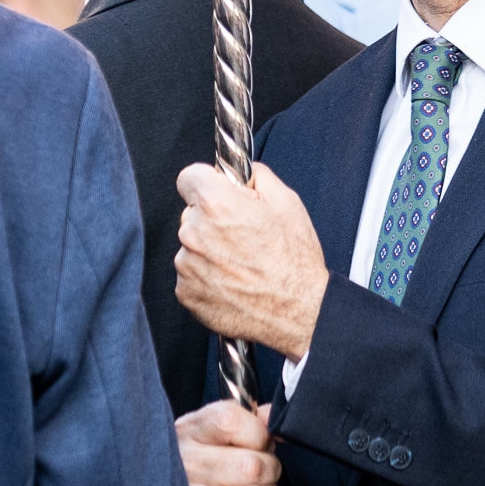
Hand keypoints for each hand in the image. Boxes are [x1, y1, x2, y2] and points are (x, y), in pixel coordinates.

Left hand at [173, 163, 331, 360]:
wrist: (298, 312)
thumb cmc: (294, 261)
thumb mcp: (286, 202)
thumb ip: (255, 177)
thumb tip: (238, 173)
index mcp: (216, 205)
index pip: (189, 177)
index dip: (207, 182)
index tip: (217, 192)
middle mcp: (194, 233)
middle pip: (192, 214)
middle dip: (212, 218)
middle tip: (242, 234)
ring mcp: (187, 265)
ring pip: (192, 245)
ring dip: (209, 249)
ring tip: (242, 263)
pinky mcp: (186, 292)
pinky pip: (190, 273)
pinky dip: (206, 276)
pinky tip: (233, 280)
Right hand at [178, 400, 279, 485]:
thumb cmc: (200, 463)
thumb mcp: (214, 432)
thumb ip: (249, 419)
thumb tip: (274, 415)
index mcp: (188, 432)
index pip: (232, 421)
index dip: (257, 434)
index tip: (256, 442)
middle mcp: (185, 466)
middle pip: (254, 466)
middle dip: (269, 470)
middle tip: (260, 473)